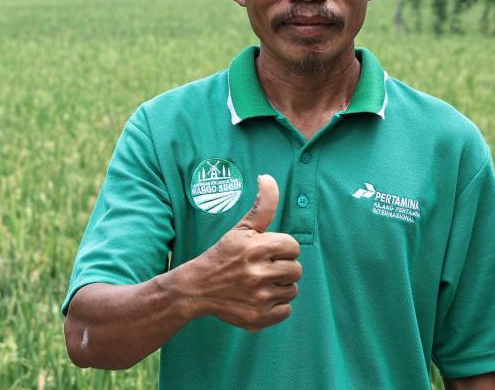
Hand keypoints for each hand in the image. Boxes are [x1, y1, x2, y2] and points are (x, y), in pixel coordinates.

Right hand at [186, 174, 301, 330]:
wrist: (197, 288)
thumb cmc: (223, 255)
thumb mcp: (241, 229)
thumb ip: (262, 205)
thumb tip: (267, 177)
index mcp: (257, 247)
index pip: (293, 247)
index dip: (282, 248)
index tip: (266, 251)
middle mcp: (258, 272)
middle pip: (296, 270)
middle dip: (283, 268)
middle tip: (263, 268)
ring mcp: (259, 296)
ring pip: (292, 290)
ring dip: (280, 287)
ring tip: (260, 283)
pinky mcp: (258, 317)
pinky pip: (286, 310)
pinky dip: (276, 306)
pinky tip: (259, 298)